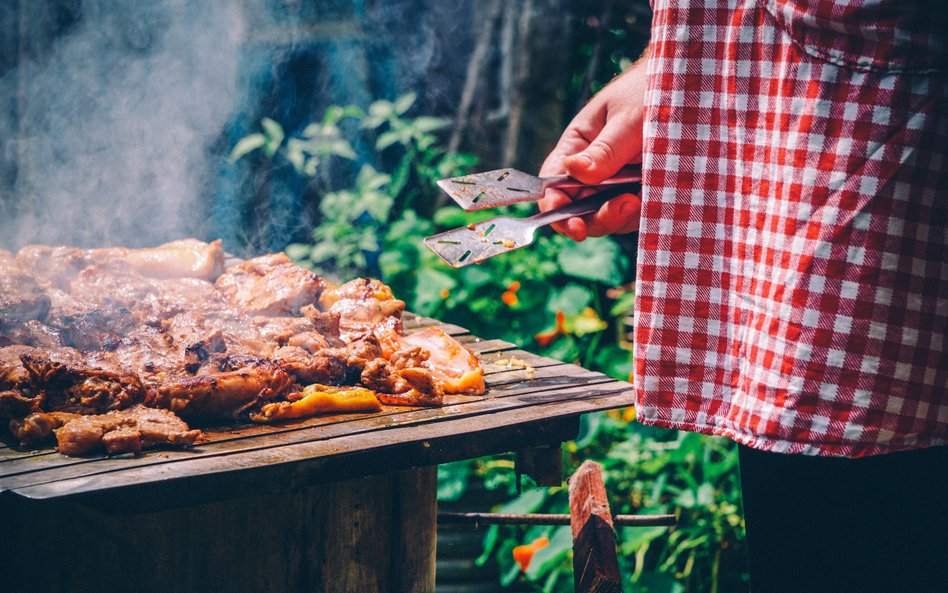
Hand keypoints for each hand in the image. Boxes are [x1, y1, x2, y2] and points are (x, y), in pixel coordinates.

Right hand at [538, 51, 647, 240]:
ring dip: (619, 217)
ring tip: (638, 198)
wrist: (693, 88)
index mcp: (578, 146)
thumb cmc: (653, 91)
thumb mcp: (628, 119)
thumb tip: (572, 171)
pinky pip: (634, 216)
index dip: (556, 208)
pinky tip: (653, 196)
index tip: (574, 224)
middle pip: (578, 209)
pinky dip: (640, 214)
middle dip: (594, 218)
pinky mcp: (641, 192)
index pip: (554, 183)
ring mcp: (616, 184)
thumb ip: (604, 150)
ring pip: (605, 217)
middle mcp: (592, 170)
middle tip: (622, 208)